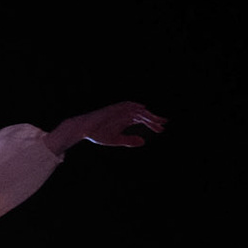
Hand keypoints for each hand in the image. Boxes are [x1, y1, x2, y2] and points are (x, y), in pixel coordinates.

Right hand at [46, 101, 163, 152]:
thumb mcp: (116, 139)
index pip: (143, 120)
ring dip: (146, 114)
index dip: (153, 124)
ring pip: (137, 110)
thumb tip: (143, 142)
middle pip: (143, 115)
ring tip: (155, 120)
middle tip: (163, 124)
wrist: (83, 128)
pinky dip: (134, 106)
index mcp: (126, 121)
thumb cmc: (98, 134)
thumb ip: (129, 140)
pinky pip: (126, 105)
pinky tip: (142, 109)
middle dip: (153, 119)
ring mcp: (119, 110)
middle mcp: (125, 114)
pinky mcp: (113, 108)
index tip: (161, 129)